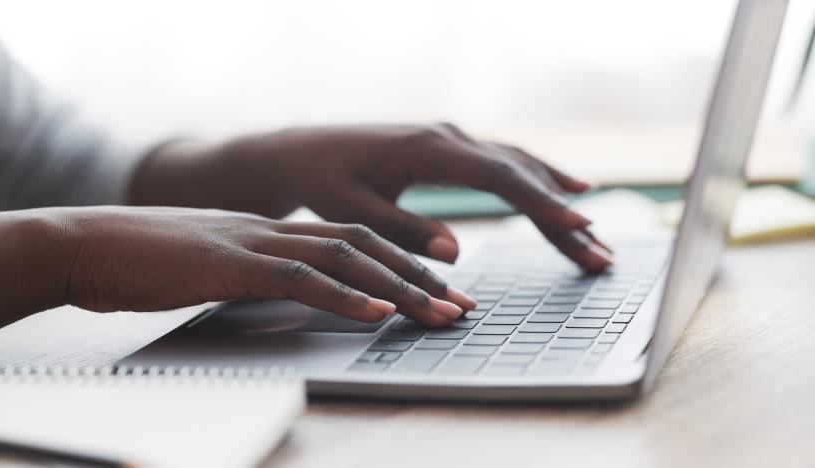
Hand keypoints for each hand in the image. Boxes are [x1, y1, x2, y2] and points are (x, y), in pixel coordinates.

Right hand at [0, 207, 475, 333]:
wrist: (87, 243)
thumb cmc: (149, 262)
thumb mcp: (219, 267)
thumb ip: (261, 277)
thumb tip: (300, 299)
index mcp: (275, 230)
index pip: (355, 241)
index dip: (403, 264)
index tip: (441, 290)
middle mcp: (274, 230)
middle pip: (364, 246)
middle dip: (419, 278)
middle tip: (464, 306)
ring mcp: (252, 243)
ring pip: (343, 257)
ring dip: (397, 287)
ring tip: (439, 312)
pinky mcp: (227, 264)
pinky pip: (295, 278)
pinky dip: (341, 295)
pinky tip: (375, 311)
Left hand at [131, 123, 612, 270]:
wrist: (299, 152)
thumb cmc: (322, 181)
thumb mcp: (354, 212)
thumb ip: (404, 231)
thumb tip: (457, 252)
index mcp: (429, 149)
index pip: (500, 177)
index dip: (542, 204)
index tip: (580, 227)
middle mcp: (448, 136)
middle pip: (521, 173)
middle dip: (562, 215)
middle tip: (601, 253)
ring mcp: (452, 138)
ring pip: (519, 166)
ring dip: (557, 199)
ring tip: (593, 235)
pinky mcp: (449, 148)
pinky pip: (504, 164)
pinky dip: (537, 181)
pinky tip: (562, 191)